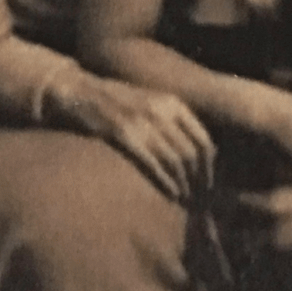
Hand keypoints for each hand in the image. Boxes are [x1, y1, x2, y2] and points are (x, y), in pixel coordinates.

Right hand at [48, 70, 214, 201]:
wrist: (82, 91)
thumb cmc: (118, 100)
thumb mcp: (152, 102)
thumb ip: (173, 120)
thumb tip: (197, 152)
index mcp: (173, 103)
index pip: (204, 140)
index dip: (209, 166)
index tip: (209, 184)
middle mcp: (162, 111)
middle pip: (192, 154)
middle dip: (199, 180)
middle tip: (200, 198)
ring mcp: (143, 121)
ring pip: (176, 161)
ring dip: (184, 184)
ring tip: (186, 199)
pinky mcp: (124, 133)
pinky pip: (153, 163)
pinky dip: (166, 181)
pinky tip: (171, 193)